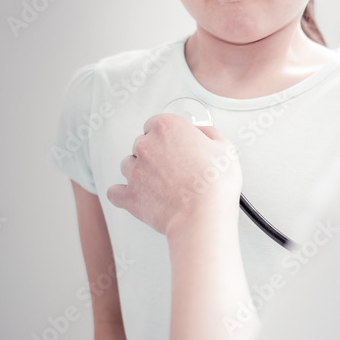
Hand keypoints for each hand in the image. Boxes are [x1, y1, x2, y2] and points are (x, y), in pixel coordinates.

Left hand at [107, 114, 241, 235]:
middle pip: (141, 144)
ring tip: (161, 185)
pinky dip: (123, 194)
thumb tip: (202, 132)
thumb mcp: (224, 148)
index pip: (155, 123)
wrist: (203, 216)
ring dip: (141, 172)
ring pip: (128, 165)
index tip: (174, 145)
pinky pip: (115, 191)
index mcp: (167, 127)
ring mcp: (135, 170)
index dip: (167, 136)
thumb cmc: (214, 185)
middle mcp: (146, 145)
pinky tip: (137, 195)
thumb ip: (208, 134)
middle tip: (173, 168)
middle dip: (154, 154)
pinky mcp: (129, 195)